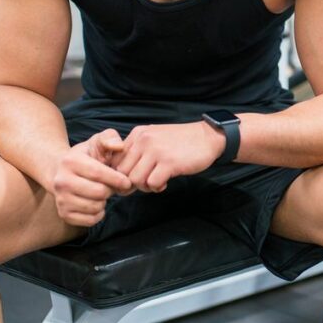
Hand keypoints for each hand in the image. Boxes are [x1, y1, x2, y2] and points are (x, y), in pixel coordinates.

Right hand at [51, 128, 132, 226]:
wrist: (61, 170)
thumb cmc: (86, 156)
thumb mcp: (97, 142)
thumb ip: (110, 138)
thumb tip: (119, 146)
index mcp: (70, 161)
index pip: (98, 173)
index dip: (117, 179)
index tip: (127, 181)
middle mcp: (61, 181)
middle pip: (99, 193)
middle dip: (111, 189)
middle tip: (111, 185)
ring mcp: (60, 199)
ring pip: (95, 207)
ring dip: (104, 201)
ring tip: (101, 192)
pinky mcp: (63, 214)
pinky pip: (90, 220)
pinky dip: (98, 214)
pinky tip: (96, 203)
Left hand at [110, 122, 225, 192]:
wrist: (207, 137)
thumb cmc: (180, 142)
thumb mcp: (154, 138)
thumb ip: (137, 151)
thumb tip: (121, 174)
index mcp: (138, 134)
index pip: (115, 160)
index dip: (121, 175)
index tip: (132, 180)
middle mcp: (144, 140)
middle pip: (122, 172)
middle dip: (131, 184)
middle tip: (145, 183)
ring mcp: (156, 151)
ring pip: (135, 180)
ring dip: (145, 187)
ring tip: (156, 182)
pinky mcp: (169, 162)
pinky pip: (152, 183)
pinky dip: (157, 187)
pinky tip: (165, 182)